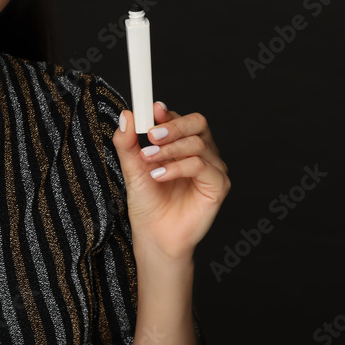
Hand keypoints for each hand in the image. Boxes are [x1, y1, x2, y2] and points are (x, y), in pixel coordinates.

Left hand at [113, 103, 230, 259]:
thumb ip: (127, 142)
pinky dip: (178, 167)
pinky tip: (159, 176)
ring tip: (149, 161)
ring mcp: (212, 168)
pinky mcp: (218, 185)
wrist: (154, 234)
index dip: (166, 113)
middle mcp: (201, 152)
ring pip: (198, 144)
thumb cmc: (147, 201)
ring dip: (169, 150)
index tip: (150, 111)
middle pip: (197, 123)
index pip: (180, 118)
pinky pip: (202, 166)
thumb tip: (126, 115)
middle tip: (151, 135)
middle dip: (173, 126)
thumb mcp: (131, 167)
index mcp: (182, 143)